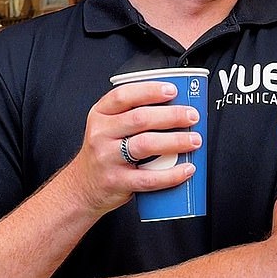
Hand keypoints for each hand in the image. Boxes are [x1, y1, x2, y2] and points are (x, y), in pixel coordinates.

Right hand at [67, 80, 201, 216]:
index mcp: (100, 114)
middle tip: (192, 116)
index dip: (150, 91)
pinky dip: (171, 174)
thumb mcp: (108, 127)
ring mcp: (107, 158)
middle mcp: (101, 134)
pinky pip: (148, 178)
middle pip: (139, 119)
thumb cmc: (104, 152)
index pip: (123, 96)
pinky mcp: (116, 181)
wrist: (82, 187)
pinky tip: (187, 169)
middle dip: (171, 115)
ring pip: (145, 145)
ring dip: (175, 141)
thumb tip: (176, 107)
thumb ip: (132, 115)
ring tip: (194, 140)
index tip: (172, 90)